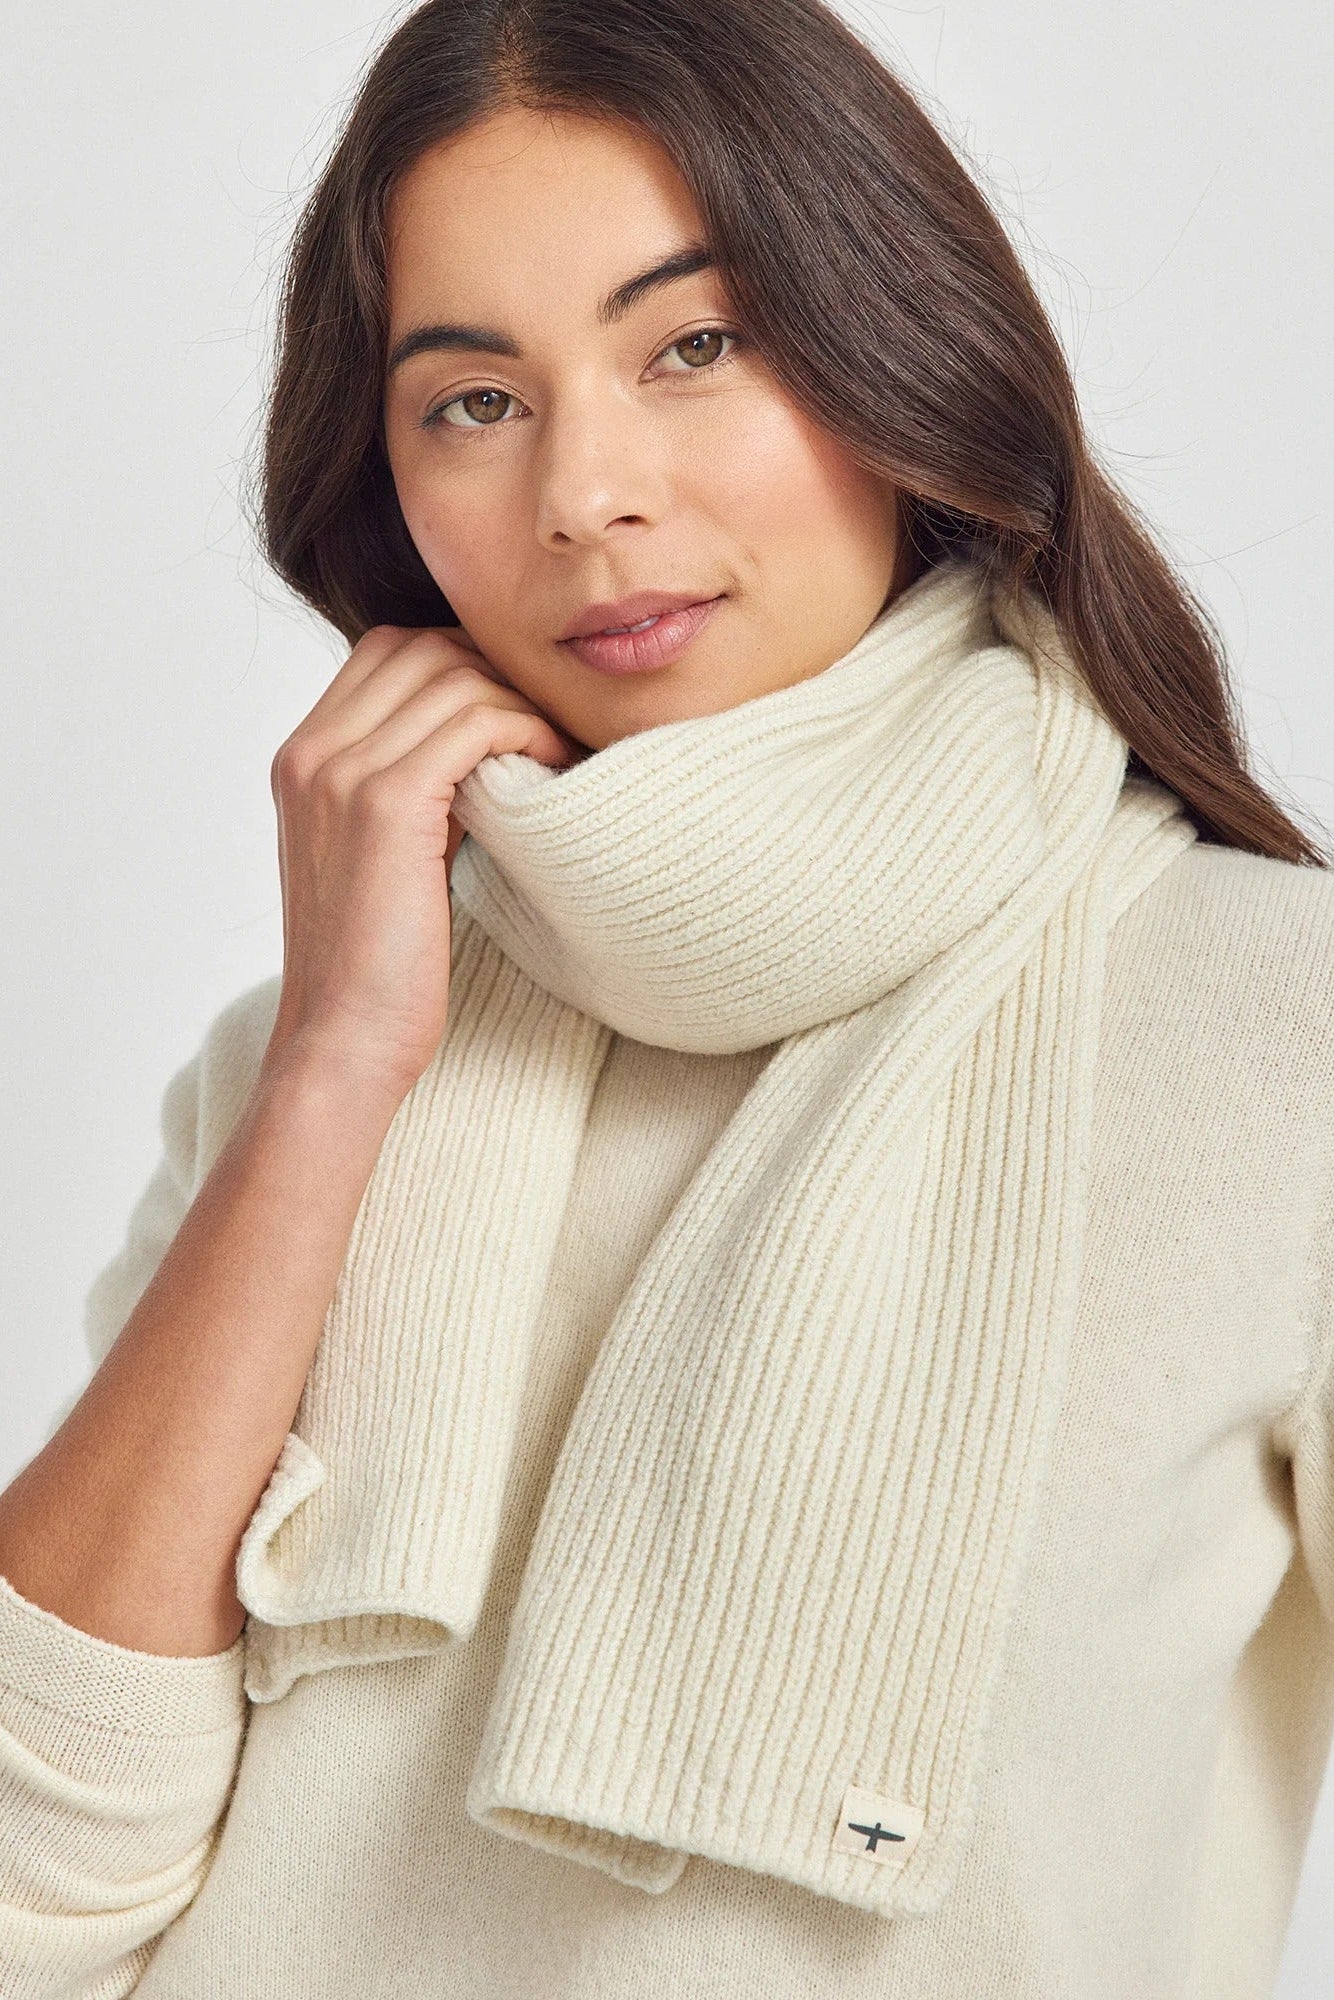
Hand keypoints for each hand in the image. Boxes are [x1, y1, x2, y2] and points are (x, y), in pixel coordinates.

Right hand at [263, 624, 582, 1103]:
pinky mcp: (382, 804)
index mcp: (302, 759)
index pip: (387, 650)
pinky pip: (475, 722)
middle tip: (556, 719)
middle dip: (500, 671)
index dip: (463, 663)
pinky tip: (557, 767)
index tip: (520, 709)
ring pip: (454, 677)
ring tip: (566, 747)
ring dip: (524, 703)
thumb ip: (406, 790)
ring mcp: (339, 773)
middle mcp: (310, 753)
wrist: (344, 1044)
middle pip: (422, 648)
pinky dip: (527, 731)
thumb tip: (484, 747)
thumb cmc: (378, 970)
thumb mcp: (379, 858)